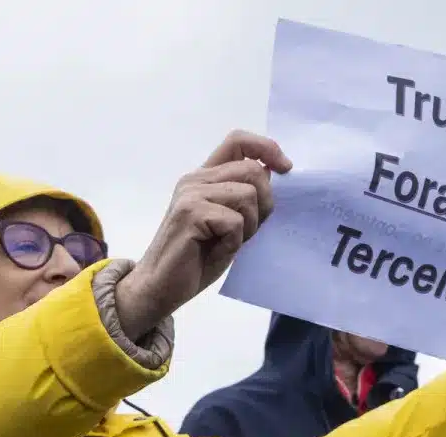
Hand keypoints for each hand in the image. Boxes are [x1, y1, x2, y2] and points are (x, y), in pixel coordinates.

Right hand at [116, 130, 293, 339]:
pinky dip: (234, 242)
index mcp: (203, 178)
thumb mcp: (227, 222)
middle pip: (253, 171)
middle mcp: (195, 180)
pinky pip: (235, 222)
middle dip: (264, 204)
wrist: (160, 287)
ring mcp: (191, 195)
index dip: (267, 148)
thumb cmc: (194, 260)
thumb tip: (271, 172)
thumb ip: (242, 196)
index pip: (238, 141)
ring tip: (229, 242)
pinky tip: (216, 251)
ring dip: (249, 226)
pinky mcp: (191, 213)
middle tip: (248, 231)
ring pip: (248, 195)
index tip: (285, 168)